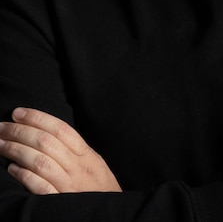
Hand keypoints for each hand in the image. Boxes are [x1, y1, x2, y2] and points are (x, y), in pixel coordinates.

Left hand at [0, 107, 121, 194]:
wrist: (110, 216)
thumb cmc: (101, 190)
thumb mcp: (95, 165)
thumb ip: (76, 150)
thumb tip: (49, 133)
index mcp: (86, 155)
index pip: (60, 129)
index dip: (37, 118)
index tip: (18, 112)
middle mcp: (78, 168)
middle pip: (46, 142)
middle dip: (20, 132)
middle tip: (1, 126)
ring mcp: (69, 187)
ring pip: (41, 161)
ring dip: (16, 150)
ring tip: (1, 144)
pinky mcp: (60, 204)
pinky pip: (41, 187)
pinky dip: (25, 176)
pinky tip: (12, 169)